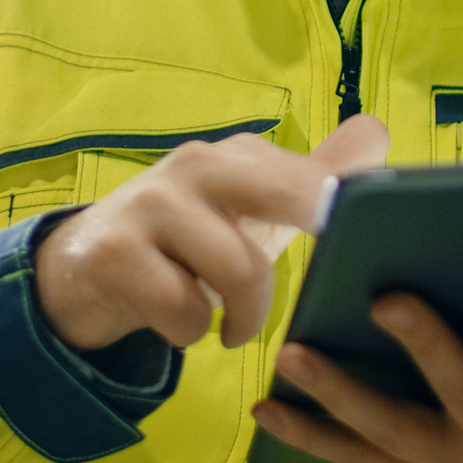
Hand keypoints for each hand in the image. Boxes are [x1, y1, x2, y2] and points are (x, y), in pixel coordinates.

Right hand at [33, 113, 388, 351]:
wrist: (85, 266)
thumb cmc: (191, 237)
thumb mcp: (254, 210)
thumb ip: (315, 176)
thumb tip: (377, 131)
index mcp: (240, 154)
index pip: (312, 173)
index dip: (345, 205)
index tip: (365, 230)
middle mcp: (199, 163)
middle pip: (288, 193)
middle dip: (319, 224)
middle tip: (326, 274)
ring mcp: (154, 203)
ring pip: (241, 271)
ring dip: (243, 316)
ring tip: (228, 322)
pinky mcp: (115, 251)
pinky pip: (184, 310)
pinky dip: (190, 331)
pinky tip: (176, 320)